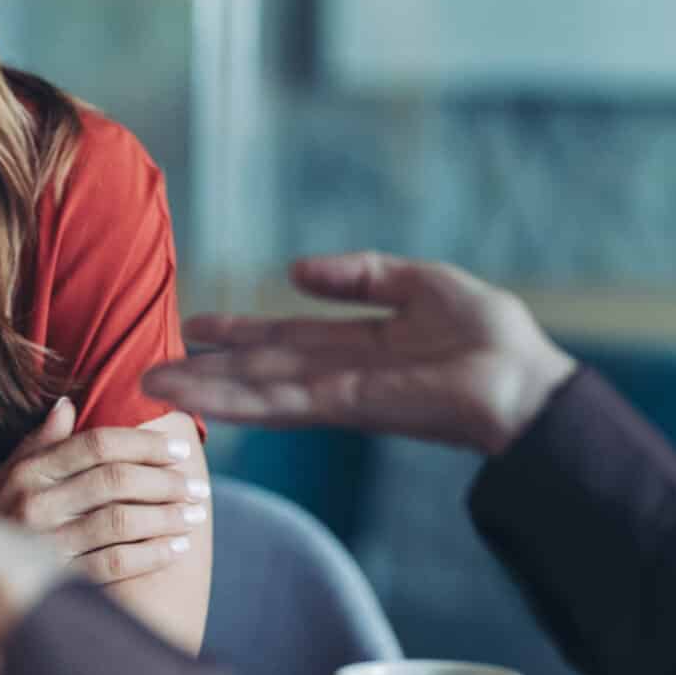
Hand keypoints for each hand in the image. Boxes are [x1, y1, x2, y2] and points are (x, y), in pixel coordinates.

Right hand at [0, 397, 207, 585]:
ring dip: (166, 517)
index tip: (180, 448)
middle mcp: (36, 504)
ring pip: (121, 522)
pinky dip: (152, 555)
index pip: (96, 445)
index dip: (144, 443)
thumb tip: (67, 404)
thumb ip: (36, 443)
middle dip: (165, 481)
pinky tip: (175, 549)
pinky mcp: (59, 579)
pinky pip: (115, 564)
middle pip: (116, 481)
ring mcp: (48, 544)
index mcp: (27, 472)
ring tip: (194, 515)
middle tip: (197, 486)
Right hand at [145, 252, 577, 455]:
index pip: (285, 338)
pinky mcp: (348, 406)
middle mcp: (339, 373)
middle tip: (148, 373)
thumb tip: (294, 269)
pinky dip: (238, 399)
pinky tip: (202, 397)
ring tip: (151, 387)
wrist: (527, 383)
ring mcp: (339, 394)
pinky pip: (283, 399)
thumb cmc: (491, 336)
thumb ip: (361, 274)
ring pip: (258, 390)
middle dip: (205, 372)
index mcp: (357, 346)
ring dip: (205, 391)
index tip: (193, 326)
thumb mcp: (420, 283)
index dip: (239, 333)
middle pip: (259, 370)